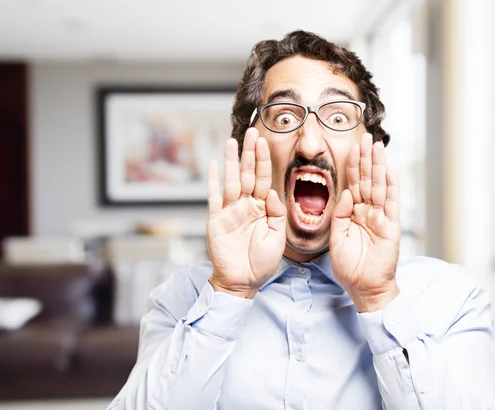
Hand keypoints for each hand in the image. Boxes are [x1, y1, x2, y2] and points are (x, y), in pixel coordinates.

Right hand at [206, 128, 286, 298]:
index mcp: (263, 209)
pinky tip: (211, 165)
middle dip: (249, 153)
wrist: (243, 282)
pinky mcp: (216, 220)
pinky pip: (214, 197)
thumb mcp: (277, 238)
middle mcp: (246, 206)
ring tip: (231, 141)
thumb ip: (277, 214)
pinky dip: (212, 182)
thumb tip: (273, 193)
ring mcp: (230, 211)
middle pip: (248, 174)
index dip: (264, 160)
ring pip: (231, 180)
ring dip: (230, 161)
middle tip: (251, 132)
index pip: (264, 179)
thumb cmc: (262, 263)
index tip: (264, 141)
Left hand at [330, 134, 400, 311]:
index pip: (354, 184)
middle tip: (366, 137)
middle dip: (367, 158)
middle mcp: (369, 212)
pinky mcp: (391, 227)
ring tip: (377, 146)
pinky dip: (391, 186)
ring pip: (379, 186)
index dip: (353, 166)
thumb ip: (340, 213)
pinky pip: (391, 203)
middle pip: (368, 180)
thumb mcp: (336, 236)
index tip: (352, 147)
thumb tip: (346, 193)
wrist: (363, 287)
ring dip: (379, 166)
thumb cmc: (349, 266)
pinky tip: (389, 170)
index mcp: (354, 213)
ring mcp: (381, 218)